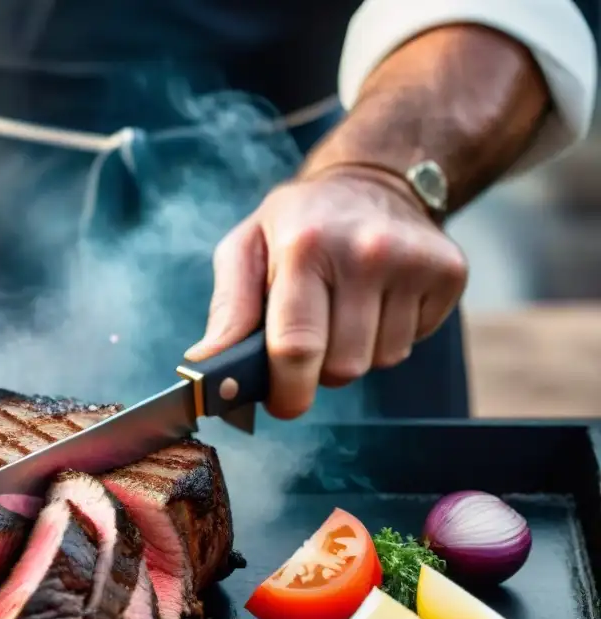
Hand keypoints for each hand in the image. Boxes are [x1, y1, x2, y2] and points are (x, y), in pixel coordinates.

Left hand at [184, 166, 468, 418]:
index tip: (281, 403)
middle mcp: (365, 251)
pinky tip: (378, 300)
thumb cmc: (298, 222)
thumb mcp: (247, 248)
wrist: (374, 178)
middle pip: (342, 366)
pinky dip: (390, 335)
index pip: (296, 347)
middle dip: (319, 370)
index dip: (287, 391)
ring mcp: (413, 261)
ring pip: (381, 361)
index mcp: (304, 247)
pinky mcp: (449, 272)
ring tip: (344, 311)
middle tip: (311, 338)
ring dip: (356, 352)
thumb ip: (228, 309)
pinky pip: (413, 342)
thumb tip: (205, 365)